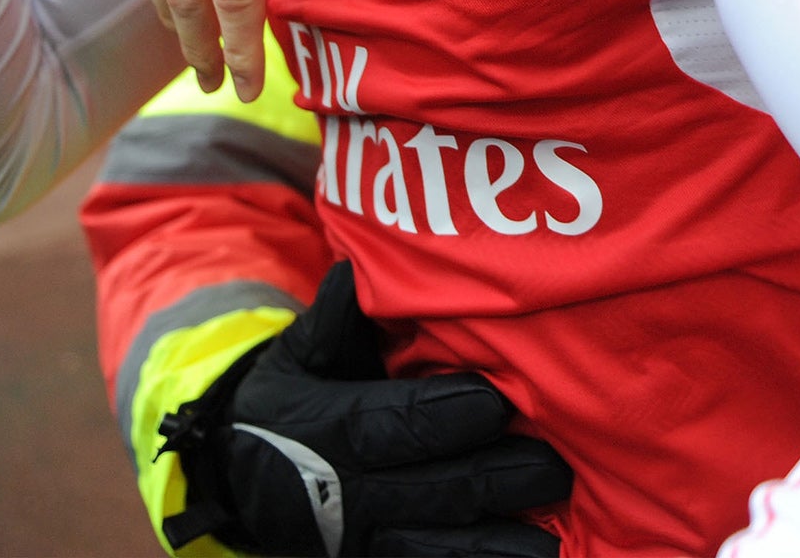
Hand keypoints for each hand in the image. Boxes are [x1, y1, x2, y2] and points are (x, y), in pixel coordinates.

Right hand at [162, 262, 571, 557]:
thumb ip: (335, 317)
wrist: (245, 478)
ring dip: (497, 540)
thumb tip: (359, 269)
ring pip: (436, 546)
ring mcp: (365, 540)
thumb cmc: (292, 397)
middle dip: (492, 479)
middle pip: (428, 491)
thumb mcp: (300, 352)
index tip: (495, 403)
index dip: (441, 418)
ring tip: (553, 531)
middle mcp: (346, 495)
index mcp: (324, 430)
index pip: (388, 427)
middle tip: (553, 466)